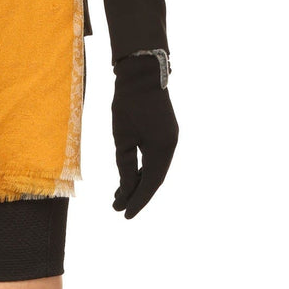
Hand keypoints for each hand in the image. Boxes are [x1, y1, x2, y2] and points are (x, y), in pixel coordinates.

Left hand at [111, 53, 178, 217]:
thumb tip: (126, 188)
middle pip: (154, 178)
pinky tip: (130, 176)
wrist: (141, 73)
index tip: (124, 215)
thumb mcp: (122, 137)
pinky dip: (142, 168)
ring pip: (154, 168)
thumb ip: (125, 164)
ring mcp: (170, 139)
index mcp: (162, 149)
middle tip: (117, 208)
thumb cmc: (128, 103)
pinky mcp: (165, 132)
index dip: (138, 201)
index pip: (150, 183)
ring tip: (120, 196)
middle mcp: (170, 146)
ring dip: (138, 182)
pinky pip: (154, 157)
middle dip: (136, 194)